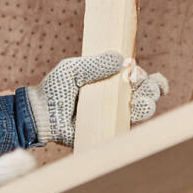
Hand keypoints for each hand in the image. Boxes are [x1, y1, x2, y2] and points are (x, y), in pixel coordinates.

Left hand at [26, 52, 168, 145]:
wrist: (41, 113)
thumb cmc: (56, 89)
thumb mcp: (74, 69)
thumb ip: (96, 63)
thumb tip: (124, 60)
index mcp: (113, 82)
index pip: (139, 78)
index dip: (147, 76)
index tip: (137, 71)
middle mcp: (118, 100)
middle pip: (148, 94)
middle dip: (151, 87)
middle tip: (137, 82)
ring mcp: (114, 117)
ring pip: (144, 112)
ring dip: (147, 104)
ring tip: (140, 99)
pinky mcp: (108, 132)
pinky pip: (128, 130)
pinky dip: (135, 123)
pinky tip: (131, 114)